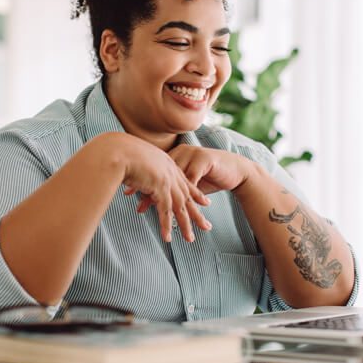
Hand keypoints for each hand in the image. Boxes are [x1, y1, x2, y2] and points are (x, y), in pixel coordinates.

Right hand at [116, 135, 211, 242]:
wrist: (117, 150)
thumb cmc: (119, 153)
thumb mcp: (136, 160)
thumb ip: (140, 168)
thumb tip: (135, 174)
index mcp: (167, 163)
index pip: (184, 181)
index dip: (195, 193)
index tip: (205, 202)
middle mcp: (170, 172)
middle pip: (187, 196)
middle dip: (197, 213)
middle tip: (206, 226)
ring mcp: (166, 180)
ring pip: (180, 206)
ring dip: (185, 224)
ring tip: (190, 239)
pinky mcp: (159, 188)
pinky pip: (165, 211)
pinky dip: (166, 225)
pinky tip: (168, 238)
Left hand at [135, 145, 254, 215]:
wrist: (235, 169)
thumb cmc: (210, 176)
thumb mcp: (188, 179)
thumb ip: (171, 185)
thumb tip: (150, 195)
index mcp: (175, 155)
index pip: (154, 168)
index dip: (141, 181)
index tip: (128, 193)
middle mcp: (182, 153)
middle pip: (161, 172)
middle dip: (148, 189)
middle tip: (135, 202)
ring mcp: (193, 155)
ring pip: (174, 178)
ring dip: (164, 195)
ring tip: (153, 209)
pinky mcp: (204, 161)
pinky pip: (191, 180)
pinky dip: (184, 194)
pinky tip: (177, 204)